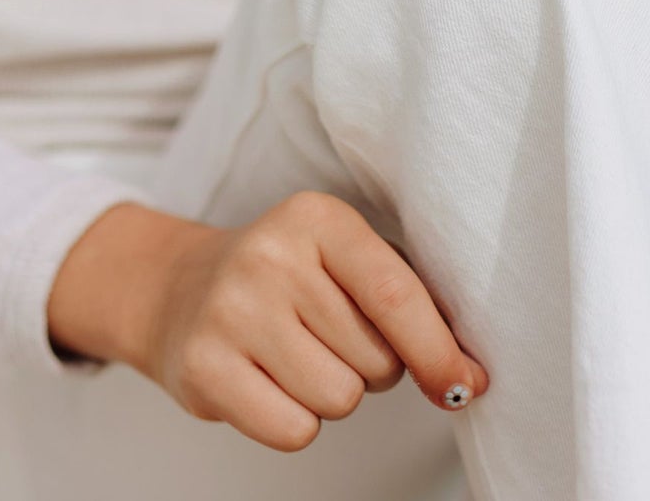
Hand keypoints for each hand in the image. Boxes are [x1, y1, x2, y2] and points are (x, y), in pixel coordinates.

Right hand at [47, 192, 488, 452]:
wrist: (180, 290)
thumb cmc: (288, 281)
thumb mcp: (344, 261)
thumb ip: (411, 304)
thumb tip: (468, 378)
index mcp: (316, 218)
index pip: (396, 296)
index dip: (439, 352)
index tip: (464, 385)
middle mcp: (269, 256)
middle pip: (374, 361)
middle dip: (368, 366)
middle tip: (325, 337)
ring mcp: (231, 310)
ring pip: (338, 400)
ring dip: (331, 394)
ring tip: (295, 357)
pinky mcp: (204, 366)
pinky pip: (293, 432)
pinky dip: (294, 422)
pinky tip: (268, 382)